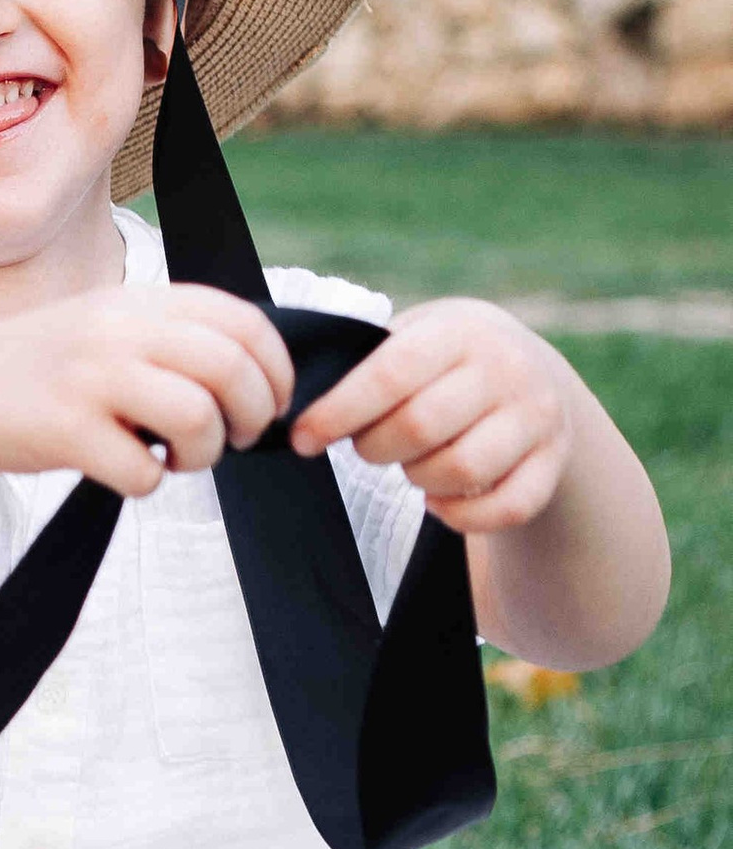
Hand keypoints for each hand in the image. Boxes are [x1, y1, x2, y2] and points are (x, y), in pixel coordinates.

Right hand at [0, 285, 295, 500]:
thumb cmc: (48, 365)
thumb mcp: (111, 320)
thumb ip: (175, 332)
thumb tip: (258, 374)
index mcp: (140, 300)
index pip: (244, 321)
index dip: (276, 370)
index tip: (272, 402)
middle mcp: (118, 330)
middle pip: (231, 369)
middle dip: (253, 416)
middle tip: (236, 438)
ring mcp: (90, 379)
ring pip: (197, 418)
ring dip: (204, 452)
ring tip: (179, 458)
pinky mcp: (65, 431)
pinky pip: (142, 472)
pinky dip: (147, 481)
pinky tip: (127, 468)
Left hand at [289, 297, 572, 531]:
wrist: (533, 371)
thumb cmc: (444, 362)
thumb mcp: (414, 338)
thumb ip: (366, 363)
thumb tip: (296, 400)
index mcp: (459, 331)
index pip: (390, 374)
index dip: (339, 412)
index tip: (302, 439)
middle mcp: (506, 369)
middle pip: (420, 427)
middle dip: (375, 448)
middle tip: (366, 447)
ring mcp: (538, 417)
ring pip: (461, 469)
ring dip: (418, 479)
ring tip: (409, 464)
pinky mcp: (554, 462)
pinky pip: (505, 508)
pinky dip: (462, 517)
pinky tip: (439, 500)